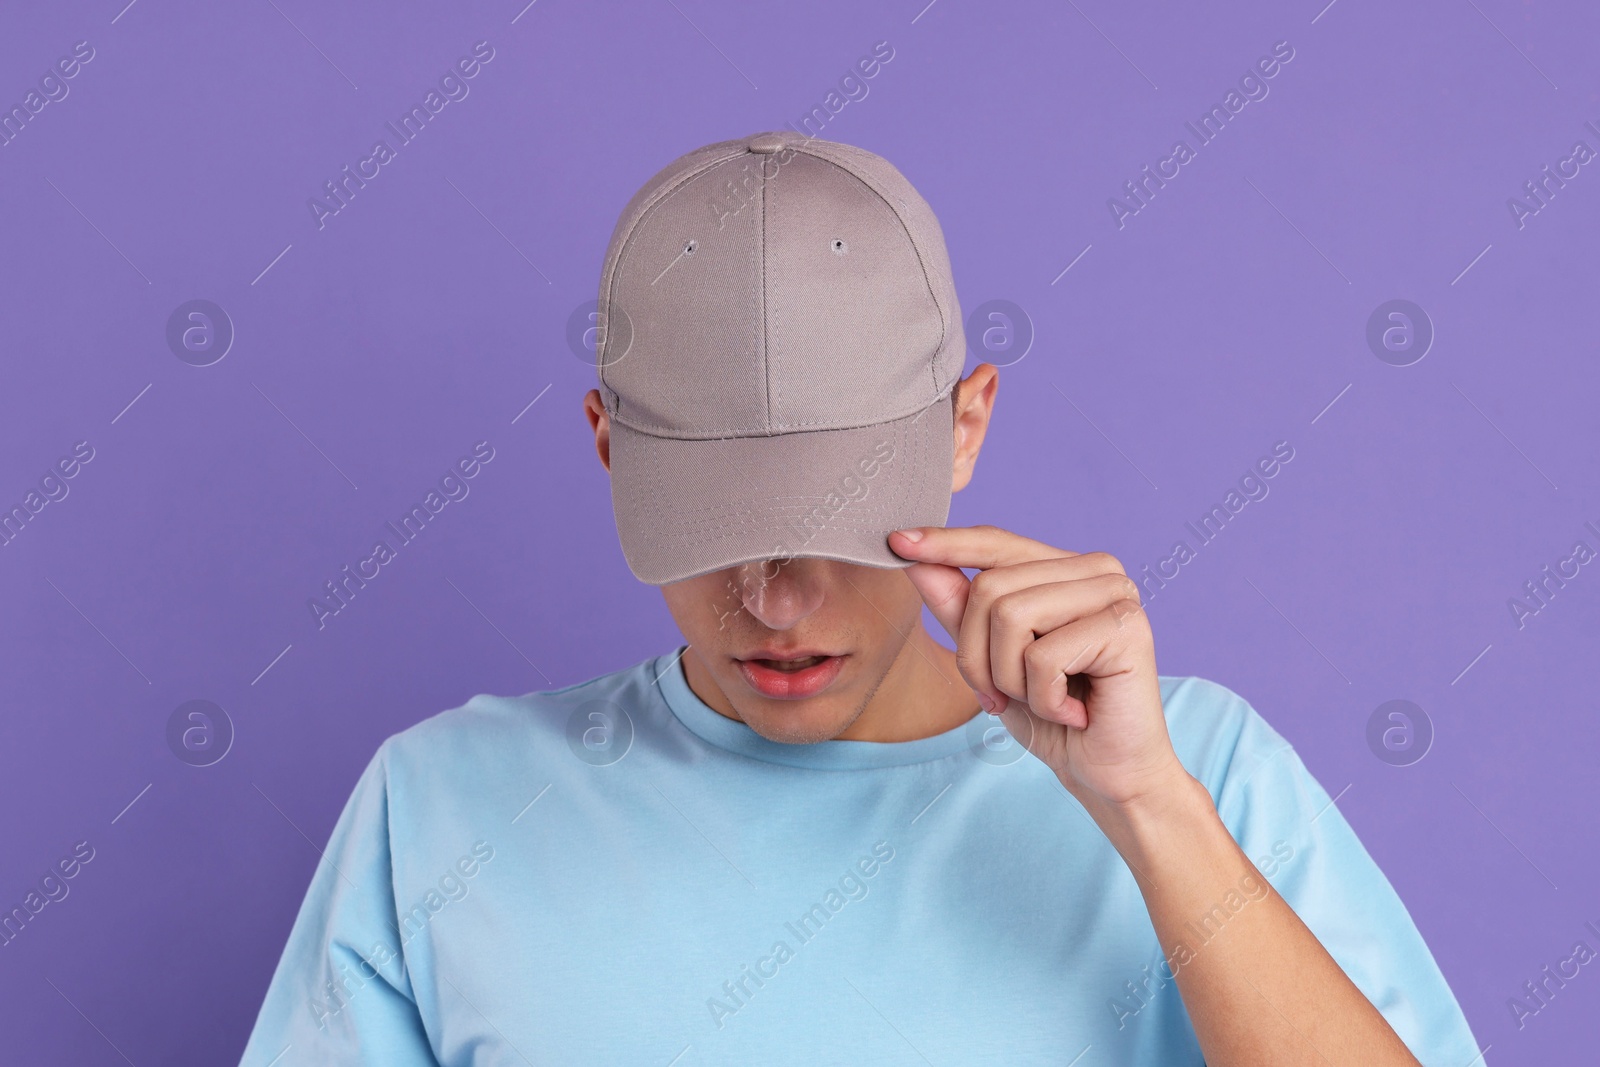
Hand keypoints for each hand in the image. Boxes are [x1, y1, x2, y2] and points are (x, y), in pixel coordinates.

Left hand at [889, 525, 1187, 810]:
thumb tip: (913, 557)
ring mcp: (1116, 594)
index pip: (995, 544)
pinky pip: (1041, 656)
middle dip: (977, 656)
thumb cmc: (1053, 717)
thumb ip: (957, 607)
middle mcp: (1097, 570)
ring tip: (1044, 702)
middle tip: (1004, 697)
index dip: (944, 545)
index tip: (895, 543)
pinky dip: (1044, 700)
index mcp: (1066, 569)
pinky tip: (1074, 713)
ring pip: (1010, 616)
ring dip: (1009, 679)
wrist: (1107, 775)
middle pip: (990, 586)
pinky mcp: (1126, 628)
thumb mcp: (990, 660)